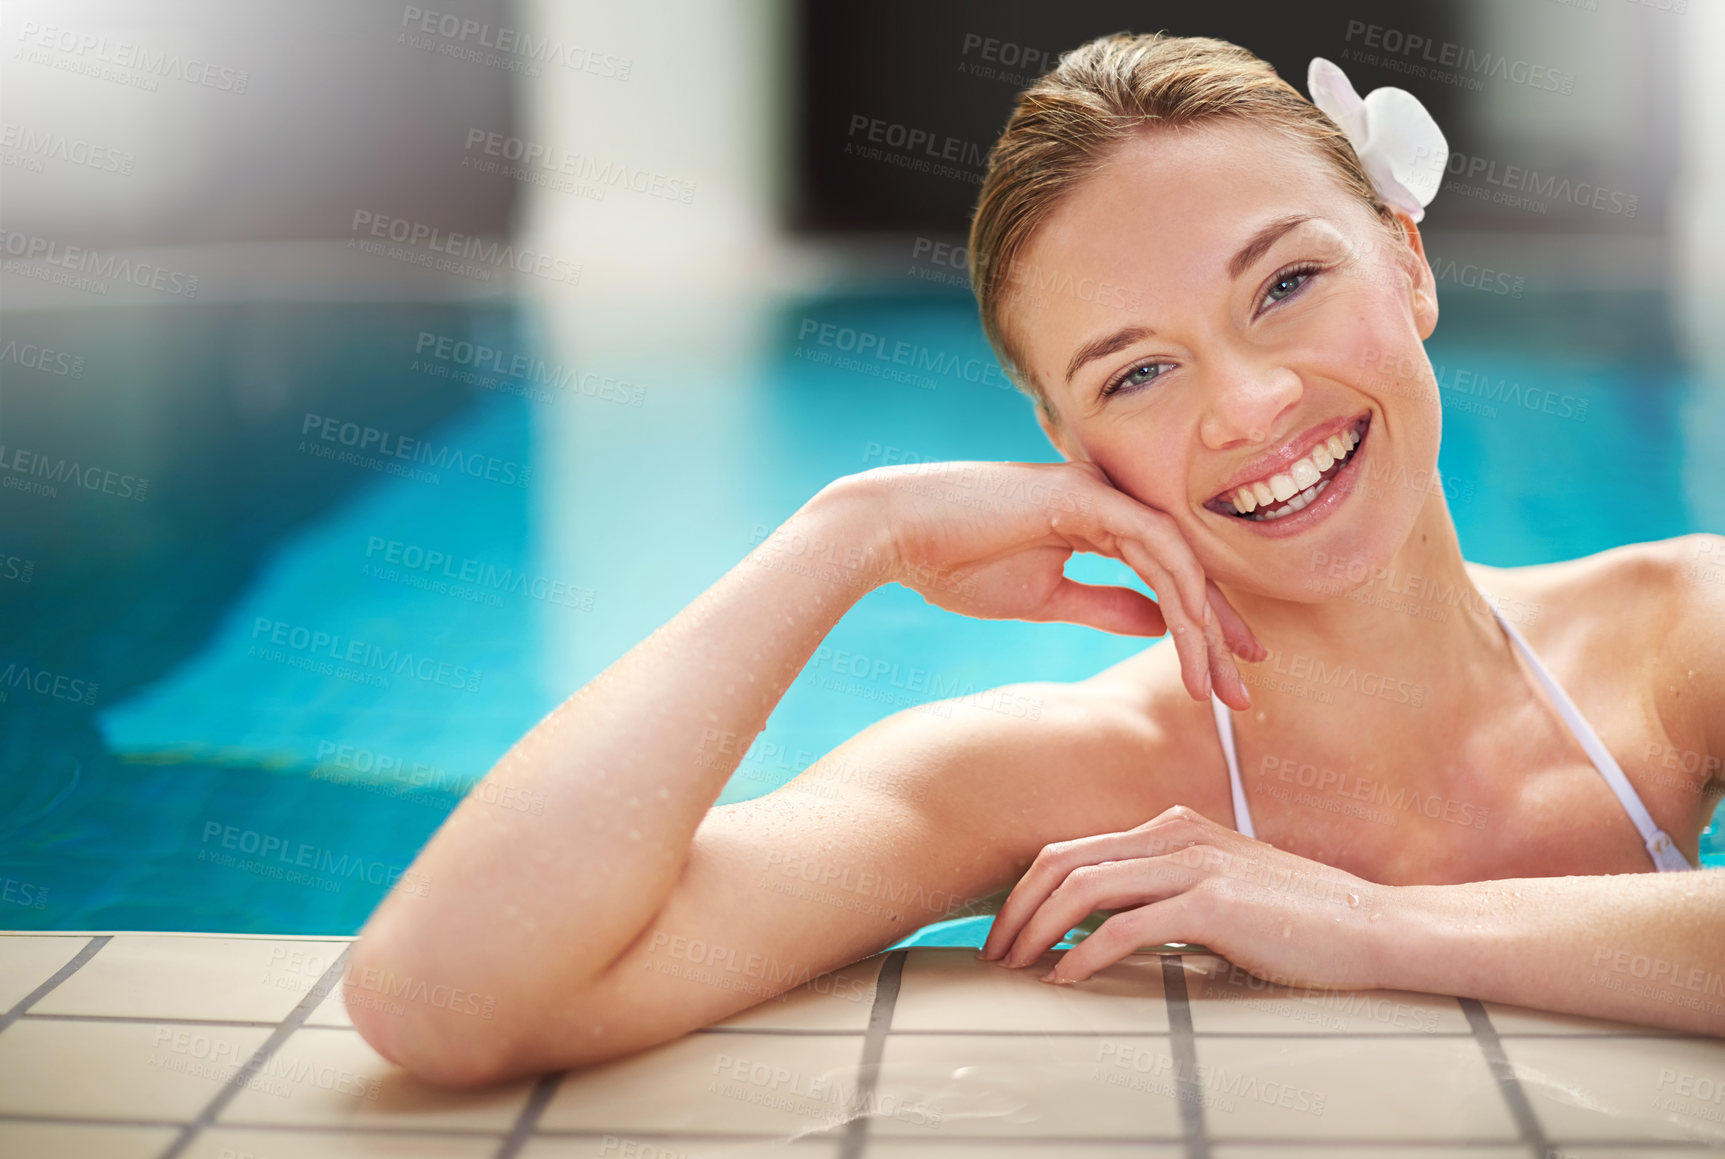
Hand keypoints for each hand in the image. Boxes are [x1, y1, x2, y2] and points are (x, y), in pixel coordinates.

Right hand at [835, 461, 1263, 709]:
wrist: (897, 533)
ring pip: (1179, 559)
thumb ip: (1105, 606)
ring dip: (1203, 625)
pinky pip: (1152, 543)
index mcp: (1097, 521)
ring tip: (1217, 683)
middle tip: (1243, 695)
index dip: (1202, 626)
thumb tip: (1159, 624)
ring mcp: (1100, 492)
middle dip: (1219, 635)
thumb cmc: (957, 561)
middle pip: (1186, 568)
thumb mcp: (1046, 598)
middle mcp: (1109, 501)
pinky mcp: (1086, 494)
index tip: (1223, 678)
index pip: (1169, 574)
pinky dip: (1178, 589)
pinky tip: (1191, 635)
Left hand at [978, 806, 1391, 989]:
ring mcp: (1194, 864)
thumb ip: (1164, 895)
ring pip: (1085, 888)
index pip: (1073, 850)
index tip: (1006, 932)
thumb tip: (1100, 927)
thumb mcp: (1219, 892)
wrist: (1373, 927)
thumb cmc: (1295, 920)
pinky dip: (1085, 954)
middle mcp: (1175, 835)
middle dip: (1016, 909)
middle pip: (1064, 862)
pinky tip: (1067, 979)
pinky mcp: (1213, 903)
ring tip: (1019, 968)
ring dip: (1039, 931)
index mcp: (1172, 827)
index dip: (1027, 891)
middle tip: (994, 953)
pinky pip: (1127, 926)